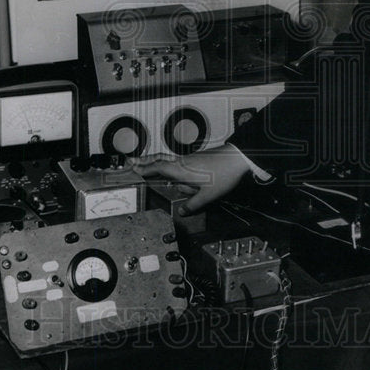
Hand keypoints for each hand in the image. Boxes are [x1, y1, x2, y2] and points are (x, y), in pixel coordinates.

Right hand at [130, 145, 249, 213]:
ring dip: (156, 162)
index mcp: (181, 169)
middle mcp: (182, 162)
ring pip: (169, 160)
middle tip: (131, 161)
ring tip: (147, 165)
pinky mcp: (197, 159)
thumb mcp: (207, 195)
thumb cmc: (224, 174)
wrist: (238, 158)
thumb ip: (193, 204)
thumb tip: (182, 210)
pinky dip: (170, 166)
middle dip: (144, 160)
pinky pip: (179, 163)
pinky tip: (175, 175)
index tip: (131, 169)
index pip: (157, 168)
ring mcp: (189, 159)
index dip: (143, 169)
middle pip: (159, 159)